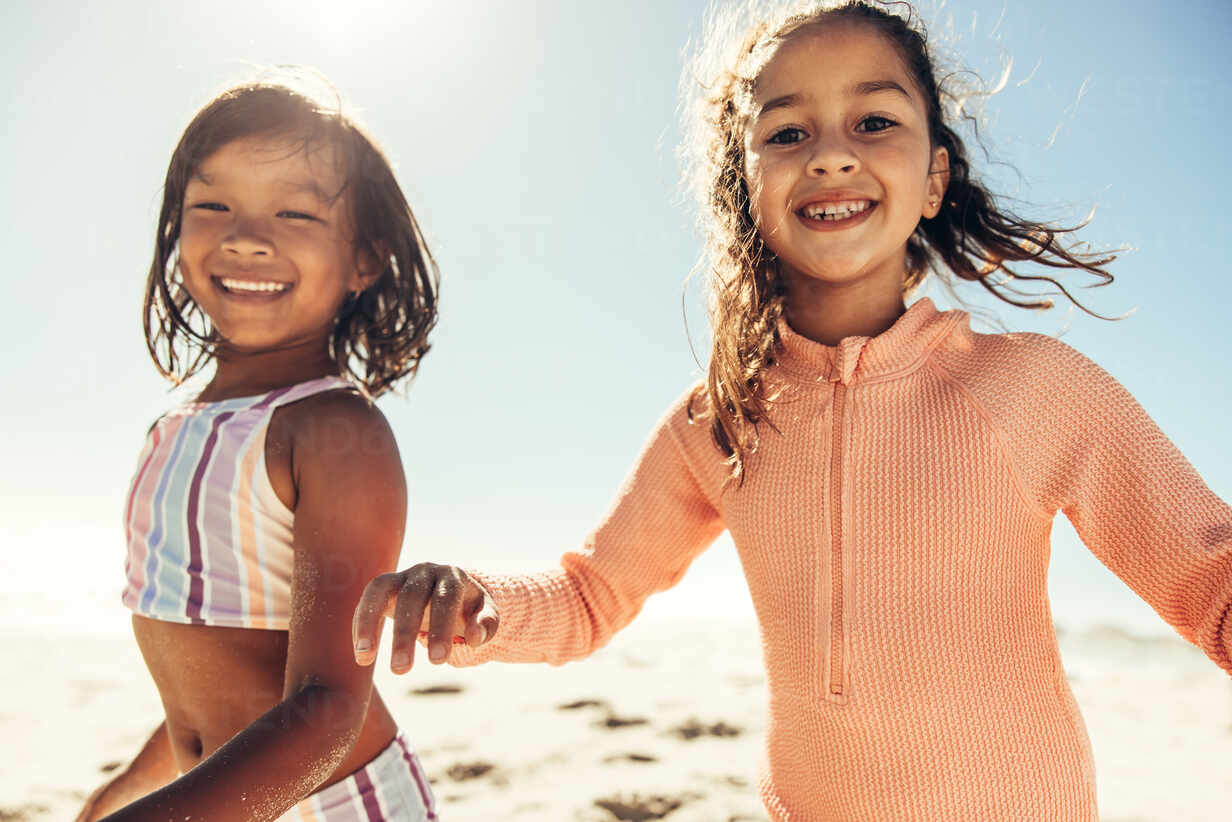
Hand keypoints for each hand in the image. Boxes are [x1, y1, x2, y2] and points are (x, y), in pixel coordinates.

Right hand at [352, 563, 498, 673]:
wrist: (452, 591)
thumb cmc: (469, 609)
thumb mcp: (486, 615)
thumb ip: (486, 625)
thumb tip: (475, 639)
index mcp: (453, 577)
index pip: (446, 599)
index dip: (441, 628)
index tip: (438, 661)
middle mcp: (425, 571)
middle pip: (412, 598)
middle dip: (405, 634)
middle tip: (401, 671)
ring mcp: (402, 576)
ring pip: (380, 591)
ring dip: (370, 624)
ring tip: (365, 658)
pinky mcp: (383, 586)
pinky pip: (368, 600)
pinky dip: (361, 625)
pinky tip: (362, 656)